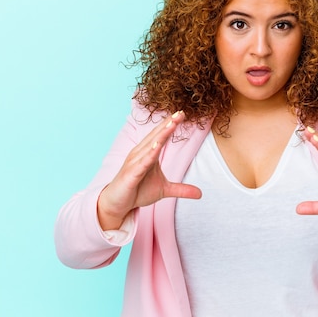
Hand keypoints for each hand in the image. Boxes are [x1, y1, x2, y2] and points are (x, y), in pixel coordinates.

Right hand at [97, 111, 201, 229]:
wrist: (117, 203)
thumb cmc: (138, 191)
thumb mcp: (164, 190)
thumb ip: (181, 189)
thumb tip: (200, 194)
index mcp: (149, 153)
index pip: (161, 136)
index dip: (171, 124)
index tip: (182, 113)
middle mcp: (140, 154)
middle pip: (156, 136)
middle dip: (168, 124)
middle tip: (180, 113)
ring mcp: (134, 163)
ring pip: (150, 146)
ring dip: (161, 135)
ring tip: (172, 124)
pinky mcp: (130, 174)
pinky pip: (141, 162)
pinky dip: (149, 154)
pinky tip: (156, 146)